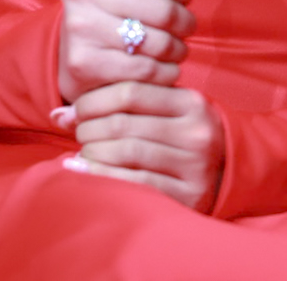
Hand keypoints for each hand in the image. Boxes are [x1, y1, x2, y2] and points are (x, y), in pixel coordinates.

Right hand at [56, 0, 221, 102]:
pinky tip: (162, 65)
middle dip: (185, 22)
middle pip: (163, 10)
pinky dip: (164, 72)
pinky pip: (146, 71)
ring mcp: (79, 27)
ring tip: (176, 47)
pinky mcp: (84, 64)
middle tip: (185, 26)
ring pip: (158, 44)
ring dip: (178, 49)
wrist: (76, 45)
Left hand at [57, 80, 225, 211]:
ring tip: (81, 153)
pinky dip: (101, 175)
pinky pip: (135, 182)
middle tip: (77, 133)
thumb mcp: (163, 112)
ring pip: (126, 151)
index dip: (94, 100)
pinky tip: (81, 171)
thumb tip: (58, 114)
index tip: (75, 111)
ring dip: (92, 152)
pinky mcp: (188, 195)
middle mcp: (196, 131)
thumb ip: (120, 106)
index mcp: (190, 102)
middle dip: (89, 128)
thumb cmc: (182, 139)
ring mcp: (194, 165)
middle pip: (125, 122)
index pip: (131, 92)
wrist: (228, 173)